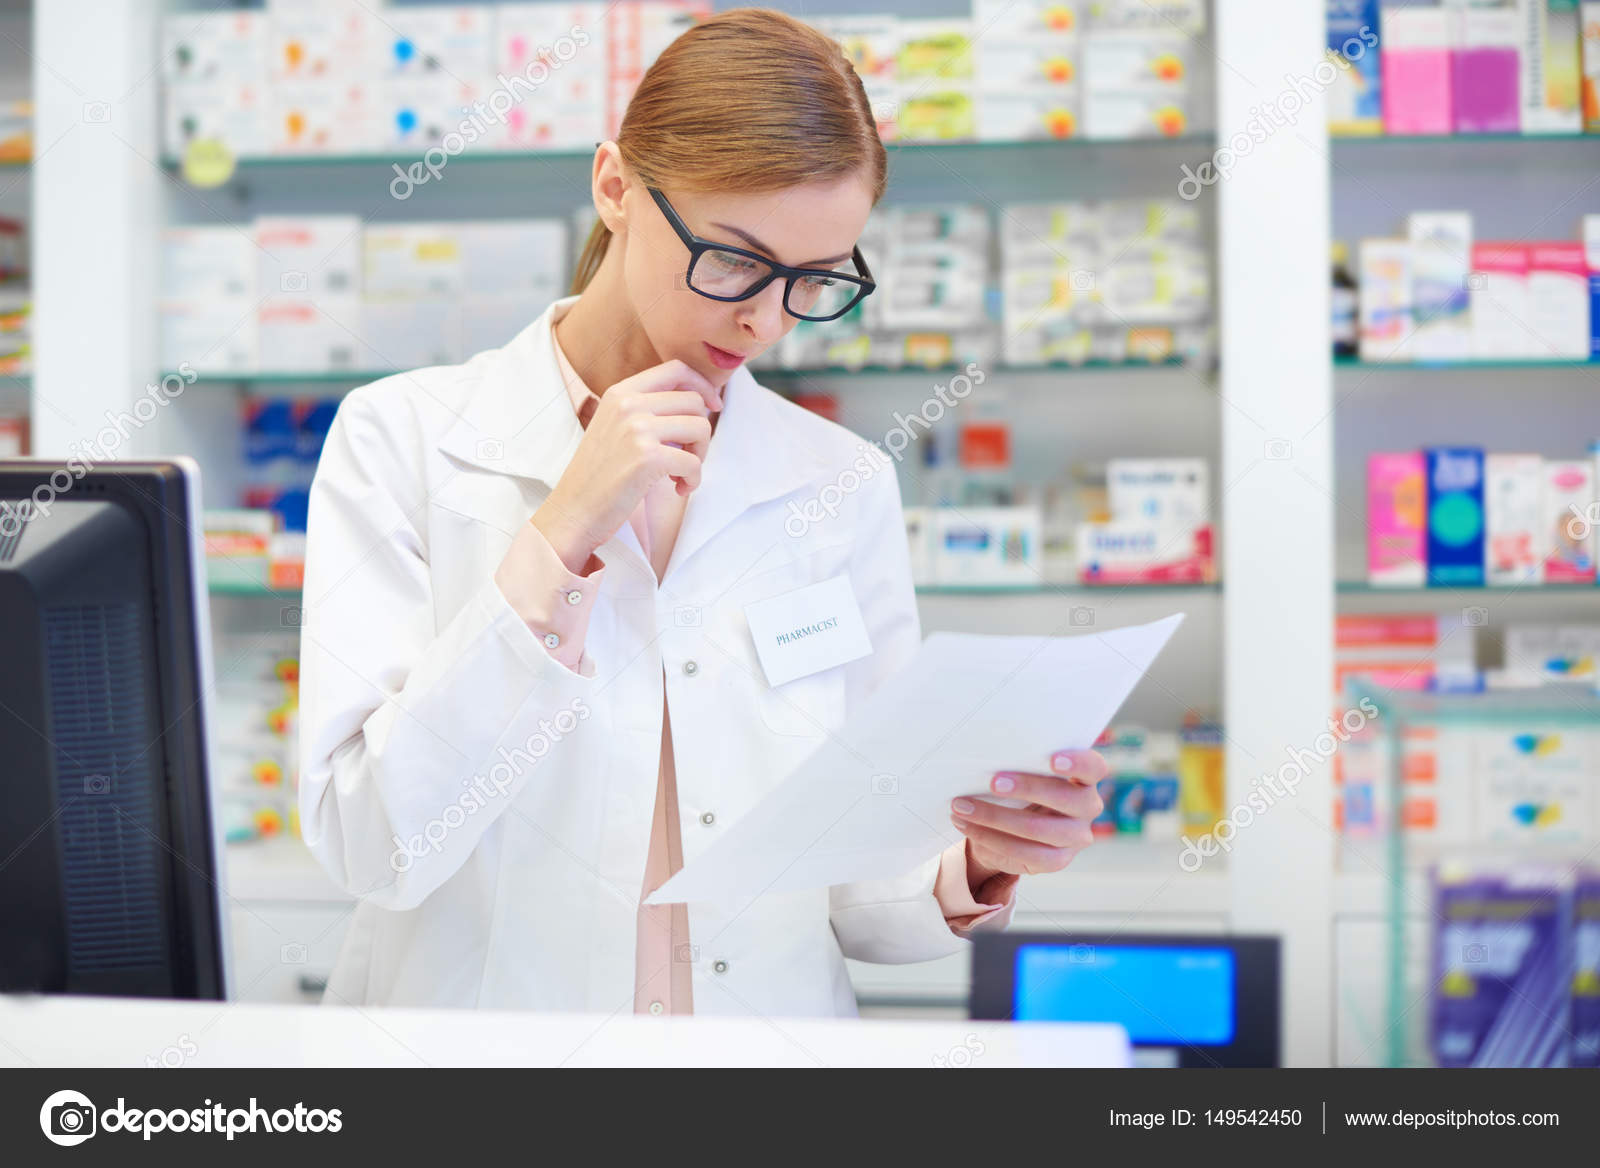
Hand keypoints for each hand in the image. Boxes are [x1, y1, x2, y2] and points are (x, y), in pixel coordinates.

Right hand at [533, 359, 721, 570]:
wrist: (573, 510)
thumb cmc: (599, 475)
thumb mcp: (615, 426)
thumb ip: (647, 410)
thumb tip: (699, 403)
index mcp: (620, 392)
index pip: (676, 369)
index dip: (703, 385)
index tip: (713, 406)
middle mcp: (628, 404)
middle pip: (694, 401)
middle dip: (700, 432)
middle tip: (686, 456)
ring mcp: (637, 429)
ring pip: (700, 428)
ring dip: (699, 456)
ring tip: (680, 474)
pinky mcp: (647, 458)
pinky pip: (693, 462)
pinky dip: (693, 480)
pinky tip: (678, 489)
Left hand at [949, 749, 1108, 883]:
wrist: (1010, 829)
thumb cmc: (1018, 789)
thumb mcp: (1021, 773)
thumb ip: (1017, 764)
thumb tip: (981, 757)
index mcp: (1084, 778)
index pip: (1093, 767)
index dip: (1078, 763)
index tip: (1052, 759)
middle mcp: (1087, 807)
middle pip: (1066, 798)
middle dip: (1027, 788)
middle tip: (992, 782)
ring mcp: (1076, 836)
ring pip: (1040, 829)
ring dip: (995, 817)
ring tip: (962, 807)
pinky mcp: (1058, 860)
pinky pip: (1026, 853)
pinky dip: (991, 838)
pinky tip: (968, 826)